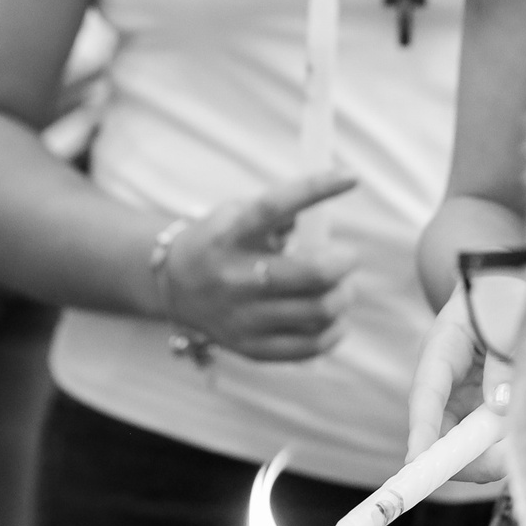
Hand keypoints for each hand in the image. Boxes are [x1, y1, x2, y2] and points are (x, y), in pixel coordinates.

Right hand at [155, 171, 357, 361]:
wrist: (174, 288)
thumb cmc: (221, 242)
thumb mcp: (236, 215)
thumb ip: (280, 213)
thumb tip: (327, 224)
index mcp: (230, 235)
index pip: (274, 206)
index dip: (315, 189)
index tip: (350, 177)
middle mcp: (235, 277)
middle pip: (314, 271)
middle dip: (345, 260)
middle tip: (346, 257)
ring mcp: (243, 317)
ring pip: (321, 310)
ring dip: (343, 294)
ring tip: (338, 287)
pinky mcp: (252, 348)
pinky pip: (312, 346)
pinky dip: (334, 329)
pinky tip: (331, 317)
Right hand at [405, 293, 509, 491]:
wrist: (509, 285)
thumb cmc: (504, 293)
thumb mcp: (507, 316)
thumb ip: (503, 359)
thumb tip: (500, 407)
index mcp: (442, 347)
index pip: (427, 393)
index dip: (421, 429)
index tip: (416, 460)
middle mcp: (446, 380)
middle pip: (442, 430)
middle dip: (466, 456)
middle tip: (505, 464)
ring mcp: (462, 395)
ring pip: (464, 441)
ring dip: (489, 456)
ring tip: (521, 449)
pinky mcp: (481, 406)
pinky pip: (485, 438)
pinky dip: (501, 449)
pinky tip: (520, 443)